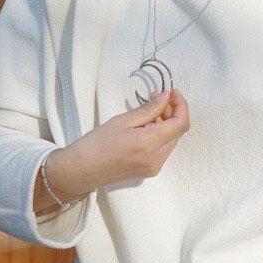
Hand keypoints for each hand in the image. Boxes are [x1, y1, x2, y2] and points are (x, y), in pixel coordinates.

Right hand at [51, 88, 189, 197]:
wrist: (81, 170)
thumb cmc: (96, 143)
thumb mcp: (122, 120)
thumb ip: (148, 109)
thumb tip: (166, 97)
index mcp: (149, 143)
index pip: (180, 123)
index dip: (181, 105)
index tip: (172, 92)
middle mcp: (157, 158)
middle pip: (178, 132)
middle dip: (173, 112)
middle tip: (156, 98)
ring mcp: (154, 167)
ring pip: (172, 140)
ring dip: (166, 123)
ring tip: (148, 111)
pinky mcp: (150, 171)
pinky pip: (163, 149)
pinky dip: (160, 135)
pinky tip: (145, 126)